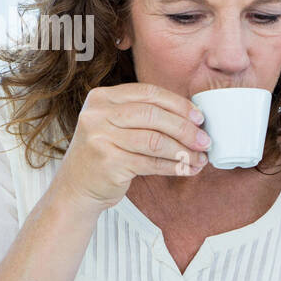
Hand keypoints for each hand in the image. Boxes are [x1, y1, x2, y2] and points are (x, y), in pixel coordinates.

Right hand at [55, 83, 209, 212]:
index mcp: (102, 97)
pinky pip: (152, 162)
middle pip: (154, 115)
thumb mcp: (116, 125)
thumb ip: (144, 114)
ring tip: (201, 158)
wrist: (76, 188)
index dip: (178, 104)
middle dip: (185, 128)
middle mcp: (97, 114)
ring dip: (184, 151)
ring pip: (155, 141)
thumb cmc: (105, 154)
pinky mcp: (109, 163)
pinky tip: (187, 169)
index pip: (149, 93)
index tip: (199, 117)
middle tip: (205, 140)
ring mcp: (100, 138)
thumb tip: (192, 117)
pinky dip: (174, 166)